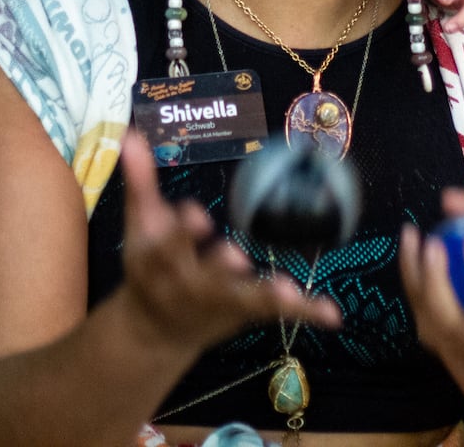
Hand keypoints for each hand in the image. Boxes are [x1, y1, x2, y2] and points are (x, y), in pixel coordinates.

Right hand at [119, 132, 340, 353]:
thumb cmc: (150, 265)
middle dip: (220, 268)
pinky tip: (332, 314)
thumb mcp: (140, 224)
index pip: (169, 245)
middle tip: (236, 255)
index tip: (198, 215)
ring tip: (287, 290)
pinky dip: (305, 312)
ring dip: (265, 294)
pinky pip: (277, 314)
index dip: (182, 230)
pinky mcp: (244, 314)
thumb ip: (140, 180)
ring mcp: (219, 303)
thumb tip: (131, 134)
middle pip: (205, 278)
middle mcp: (189, 285)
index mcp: (160, 260)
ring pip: (243, 300)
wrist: (154, 329)